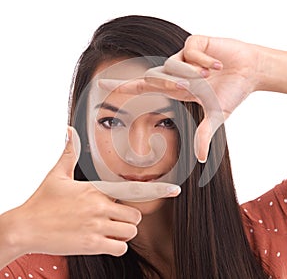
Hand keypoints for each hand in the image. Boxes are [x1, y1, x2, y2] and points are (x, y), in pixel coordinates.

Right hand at [3, 127, 141, 257]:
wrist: (25, 227)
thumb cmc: (41, 202)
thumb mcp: (57, 174)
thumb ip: (69, 152)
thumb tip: (69, 132)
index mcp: (94, 190)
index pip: (131, 191)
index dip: (149, 191)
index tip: (165, 191)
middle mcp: (99, 207)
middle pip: (135, 214)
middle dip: (130, 216)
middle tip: (121, 217)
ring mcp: (96, 227)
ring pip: (130, 231)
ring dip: (126, 231)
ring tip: (115, 229)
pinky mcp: (91, 245)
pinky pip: (120, 248)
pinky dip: (118, 246)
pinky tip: (108, 241)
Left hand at [99, 36, 260, 161]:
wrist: (250, 71)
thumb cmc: (231, 91)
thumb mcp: (216, 115)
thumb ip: (204, 134)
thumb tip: (202, 158)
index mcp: (174, 88)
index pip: (140, 86)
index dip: (121, 86)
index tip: (99, 84)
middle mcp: (174, 71)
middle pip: (152, 77)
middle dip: (170, 83)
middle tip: (195, 87)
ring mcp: (182, 56)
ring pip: (171, 65)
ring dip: (192, 75)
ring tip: (211, 77)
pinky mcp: (194, 43)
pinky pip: (189, 52)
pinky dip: (204, 62)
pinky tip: (218, 65)